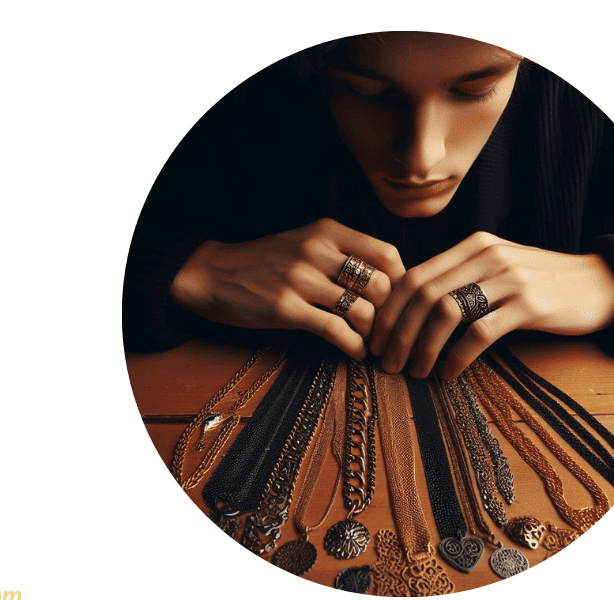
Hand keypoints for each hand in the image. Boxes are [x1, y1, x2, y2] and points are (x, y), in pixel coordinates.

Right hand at [170, 218, 405, 359]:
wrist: (212, 272)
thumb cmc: (267, 261)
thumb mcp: (306, 242)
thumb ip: (343, 253)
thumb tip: (389, 280)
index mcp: (327, 232)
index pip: (386, 254)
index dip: (401, 282)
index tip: (399, 302)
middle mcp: (317, 251)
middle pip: (381, 284)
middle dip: (390, 313)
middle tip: (388, 330)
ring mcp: (300, 279)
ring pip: (362, 310)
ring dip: (372, 334)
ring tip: (370, 343)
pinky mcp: (285, 308)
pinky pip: (335, 330)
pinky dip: (353, 347)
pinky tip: (354, 353)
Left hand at [370, 232, 613, 379]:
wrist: (603, 283)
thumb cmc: (545, 283)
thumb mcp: (500, 269)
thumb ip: (463, 279)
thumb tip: (414, 308)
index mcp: (473, 246)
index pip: (414, 275)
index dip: (389, 310)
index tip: (376, 340)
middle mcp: (486, 256)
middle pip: (422, 294)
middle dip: (397, 332)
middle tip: (386, 363)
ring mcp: (508, 279)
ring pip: (444, 312)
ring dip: (422, 347)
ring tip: (414, 372)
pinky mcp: (529, 305)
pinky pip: (479, 332)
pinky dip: (457, 357)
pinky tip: (448, 374)